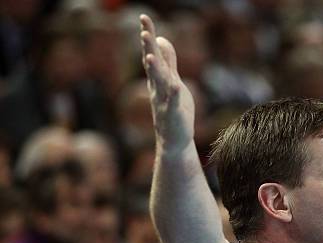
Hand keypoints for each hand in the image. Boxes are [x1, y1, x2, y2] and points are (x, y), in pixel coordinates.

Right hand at [140, 14, 194, 151]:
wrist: (173, 139)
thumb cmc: (173, 108)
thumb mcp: (171, 80)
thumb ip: (168, 61)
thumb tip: (161, 40)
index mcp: (158, 78)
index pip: (152, 53)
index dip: (149, 36)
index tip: (144, 18)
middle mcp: (158, 87)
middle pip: (152, 64)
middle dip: (148, 49)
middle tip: (143, 32)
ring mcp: (164, 100)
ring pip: (159, 83)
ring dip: (155, 70)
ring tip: (151, 57)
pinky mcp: (174, 113)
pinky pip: (173, 102)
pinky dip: (172, 94)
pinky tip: (174, 85)